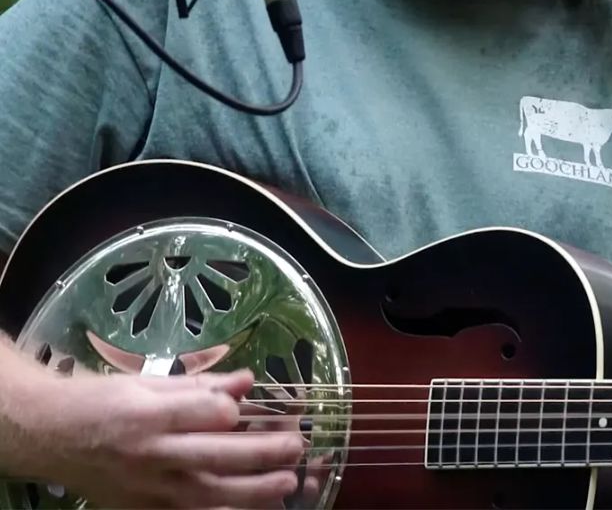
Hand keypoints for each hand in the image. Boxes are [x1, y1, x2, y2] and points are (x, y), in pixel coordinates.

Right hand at [6, 362, 303, 508]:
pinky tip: (249, 508)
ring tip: (286, 484)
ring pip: (205, 494)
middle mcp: (148, 454)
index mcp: (148, 415)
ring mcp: (145, 488)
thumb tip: (248, 381)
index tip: (251, 406)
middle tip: (296, 448)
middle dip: (260, 454)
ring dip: (251, 492)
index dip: (234, 410)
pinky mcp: (141, 509)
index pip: (203, 413)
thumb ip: (200, 386)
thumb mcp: (146, 383)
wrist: (49, 437)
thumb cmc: (100, 402)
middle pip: (213, 457)